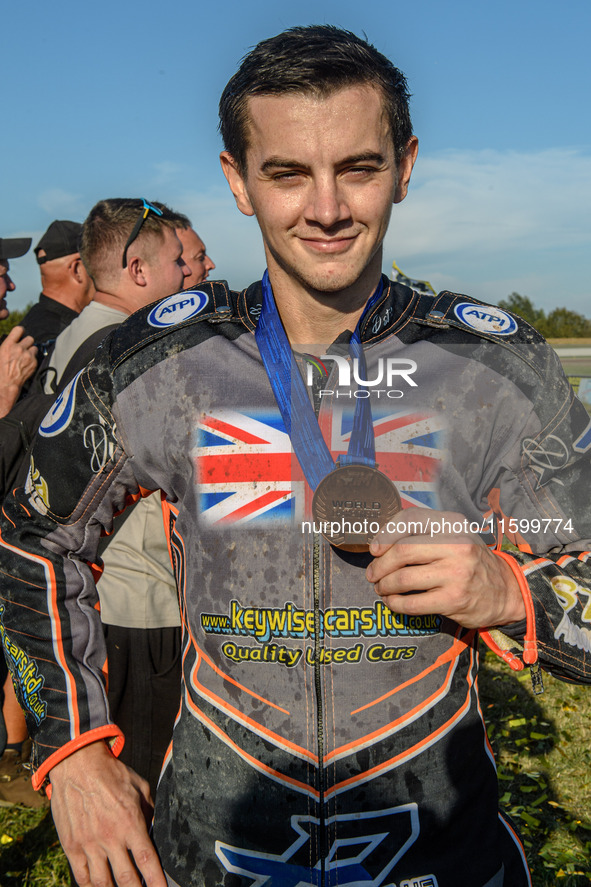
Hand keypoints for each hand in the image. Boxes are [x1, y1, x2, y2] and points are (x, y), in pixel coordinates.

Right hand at [0, 325, 37, 416]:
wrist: (6, 383)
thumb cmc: (0, 369)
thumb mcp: (0, 353)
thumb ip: (6, 345)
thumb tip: (11, 342)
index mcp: (8, 345)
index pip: (19, 329)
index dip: (20, 331)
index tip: (20, 334)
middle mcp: (19, 348)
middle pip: (29, 338)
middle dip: (26, 342)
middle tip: (23, 348)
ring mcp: (28, 356)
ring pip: (34, 347)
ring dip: (30, 350)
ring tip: (25, 356)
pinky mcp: (34, 363)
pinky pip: (36, 356)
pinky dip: (32, 359)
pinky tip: (26, 364)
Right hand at [49, 741, 166, 886]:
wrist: (77, 764)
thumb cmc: (111, 773)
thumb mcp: (139, 786)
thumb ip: (149, 810)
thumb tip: (154, 828)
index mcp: (130, 822)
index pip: (147, 860)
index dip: (156, 881)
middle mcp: (110, 837)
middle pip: (126, 878)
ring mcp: (89, 844)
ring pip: (102, 882)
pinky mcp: (72, 846)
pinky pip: (81, 876)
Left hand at [365, 507, 524, 628]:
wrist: (505, 591)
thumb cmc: (469, 561)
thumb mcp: (454, 535)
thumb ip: (423, 532)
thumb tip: (380, 543)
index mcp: (453, 524)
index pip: (410, 520)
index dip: (385, 534)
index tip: (375, 549)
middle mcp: (457, 545)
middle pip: (402, 551)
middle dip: (380, 565)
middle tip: (373, 574)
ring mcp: (456, 573)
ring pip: (403, 578)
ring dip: (385, 585)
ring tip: (382, 587)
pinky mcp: (454, 600)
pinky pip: (412, 603)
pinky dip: (395, 603)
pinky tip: (393, 601)